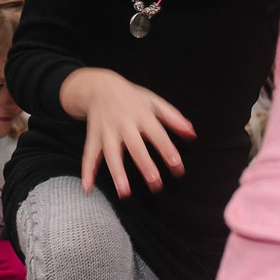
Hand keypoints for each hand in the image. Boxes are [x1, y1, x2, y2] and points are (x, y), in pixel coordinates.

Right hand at [60, 67, 193, 197]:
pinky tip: (87, 188)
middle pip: (135, 147)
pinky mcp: (93, 137)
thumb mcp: (153, 101)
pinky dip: (87, 172)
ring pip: (111, 154)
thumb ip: (173, 118)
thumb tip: (192, 134)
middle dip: (145, 166)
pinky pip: (89, 155)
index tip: (177, 167)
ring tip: (124, 193)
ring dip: (117, 174)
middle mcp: (123, 124)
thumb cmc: (131, 97)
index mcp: (141, 115)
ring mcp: (106, 132)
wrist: (98, 86)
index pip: (157, 134)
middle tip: (155, 184)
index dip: (167, 150)